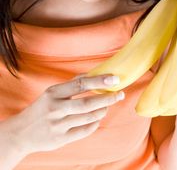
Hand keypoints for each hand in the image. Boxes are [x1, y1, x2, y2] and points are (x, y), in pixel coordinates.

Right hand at [0, 74, 123, 155]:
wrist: (21, 133)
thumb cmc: (41, 109)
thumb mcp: (51, 93)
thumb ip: (71, 84)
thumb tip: (93, 74)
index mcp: (53, 93)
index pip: (80, 84)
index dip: (99, 81)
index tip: (114, 79)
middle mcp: (56, 108)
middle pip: (87, 103)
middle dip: (107, 98)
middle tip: (119, 94)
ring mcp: (58, 125)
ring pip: (88, 117)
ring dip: (102, 110)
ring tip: (107, 105)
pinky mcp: (61, 139)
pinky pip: (84, 130)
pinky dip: (94, 124)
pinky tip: (97, 118)